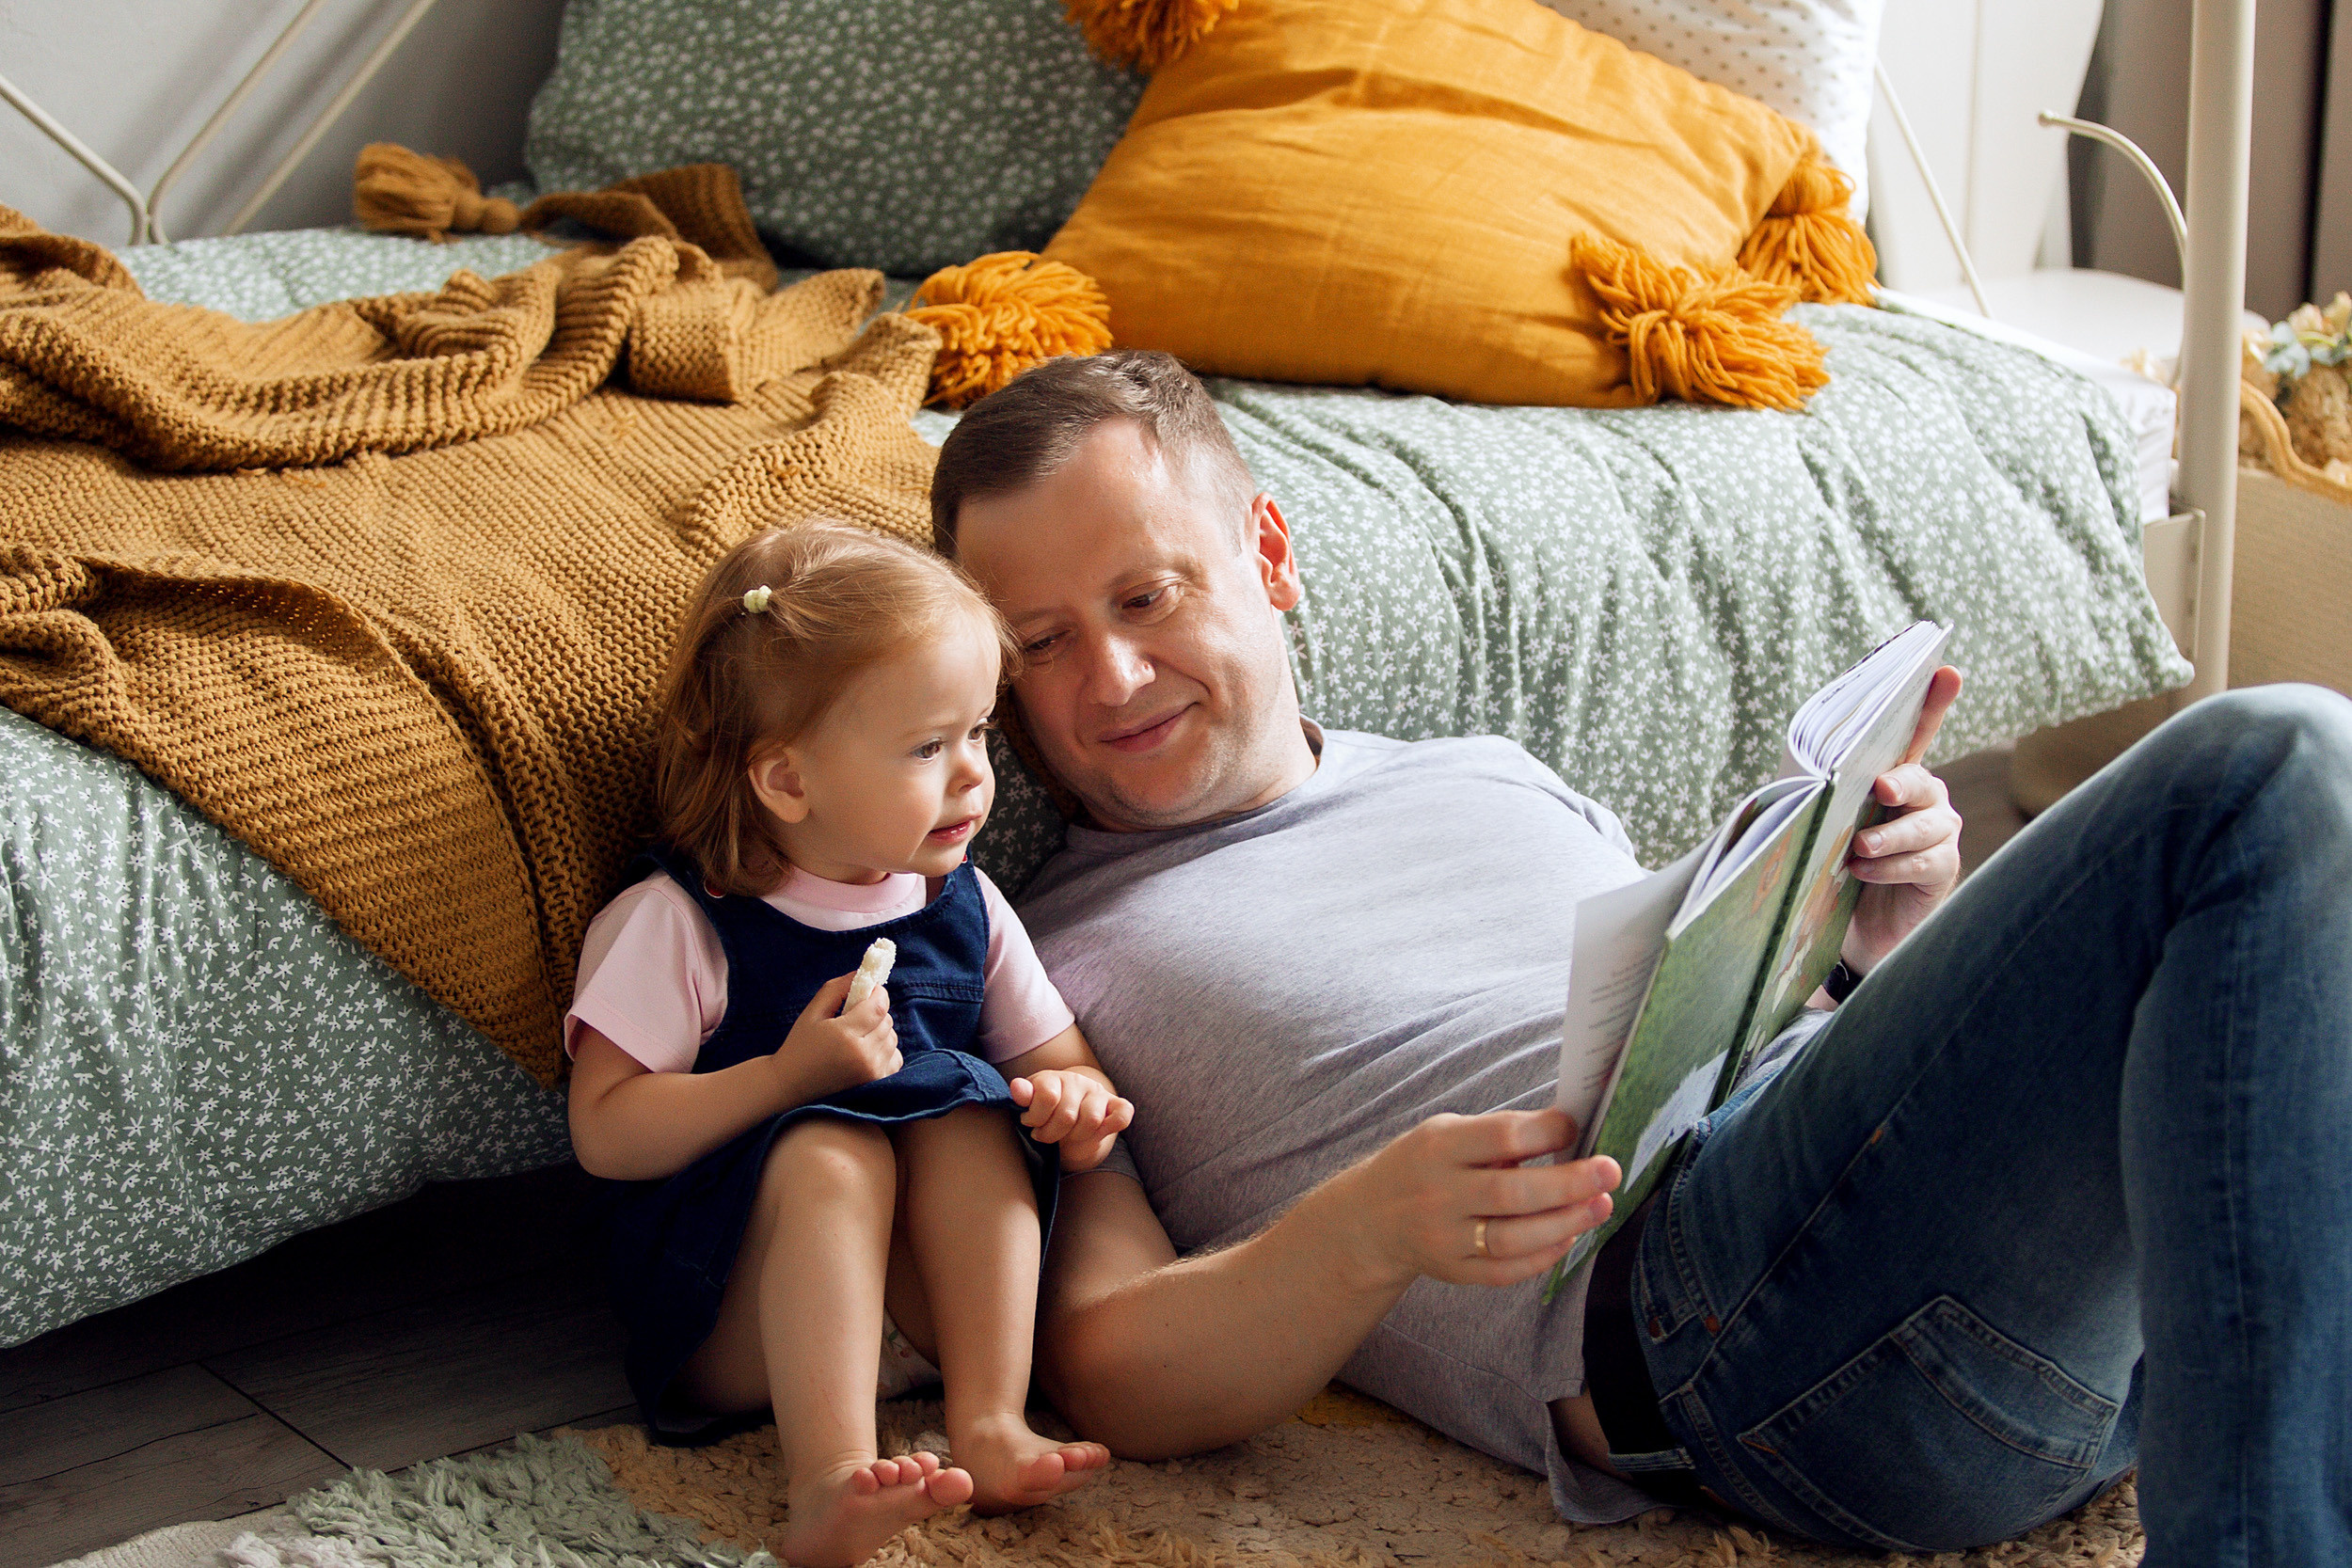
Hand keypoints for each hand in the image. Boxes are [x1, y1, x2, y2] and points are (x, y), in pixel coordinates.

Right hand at [778, 971, 899, 1099]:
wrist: (791, 1086)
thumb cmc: (799, 1046)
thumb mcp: (812, 1013)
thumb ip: (837, 989)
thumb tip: (861, 973)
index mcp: (845, 1035)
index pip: (879, 1006)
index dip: (878, 994)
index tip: (869, 991)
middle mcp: (863, 1055)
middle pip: (887, 1021)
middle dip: (875, 1012)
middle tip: (856, 1016)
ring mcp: (872, 1072)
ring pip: (892, 1038)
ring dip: (880, 1031)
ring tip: (858, 1035)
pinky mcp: (876, 1083)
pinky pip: (896, 1058)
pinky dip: (886, 1050)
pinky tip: (866, 1051)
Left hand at [1009, 1070, 1133, 1170]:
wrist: (1067, 1116)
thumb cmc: (1045, 1111)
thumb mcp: (1029, 1103)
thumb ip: (1023, 1096)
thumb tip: (1017, 1088)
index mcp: (1054, 1077)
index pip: (1048, 1096)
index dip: (1035, 1118)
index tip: (1030, 1123)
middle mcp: (1078, 1081)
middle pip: (1067, 1116)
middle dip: (1051, 1134)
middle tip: (1044, 1136)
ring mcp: (1098, 1092)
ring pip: (1091, 1120)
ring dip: (1075, 1138)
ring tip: (1064, 1137)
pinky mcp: (1116, 1105)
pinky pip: (1122, 1115)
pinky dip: (1111, 1126)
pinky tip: (1096, 1133)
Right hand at [1331, 1109, 1619, 1291]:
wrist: (1372, 1218)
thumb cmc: (1425, 1164)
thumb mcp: (1447, 1133)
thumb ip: (1499, 1134)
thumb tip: (1569, 1131)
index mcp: (1438, 1147)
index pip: (1500, 1137)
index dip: (1545, 1131)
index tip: (1575, 1127)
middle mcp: (1438, 1194)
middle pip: (1512, 1193)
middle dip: (1570, 1183)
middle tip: (1610, 1172)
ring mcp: (1444, 1239)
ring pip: (1514, 1238)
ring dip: (1566, 1222)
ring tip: (1602, 1205)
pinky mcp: (1453, 1272)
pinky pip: (1506, 1271)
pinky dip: (1543, 1255)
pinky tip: (1569, 1235)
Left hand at [1843, 665, 1964, 974]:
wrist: (1855, 928)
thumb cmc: (1838, 865)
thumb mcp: (1824, 825)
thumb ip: (1821, 797)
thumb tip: (1797, 779)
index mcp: (1894, 777)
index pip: (1916, 734)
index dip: (1933, 703)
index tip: (1946, 672)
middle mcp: (1924, 799)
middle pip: (1919, 779)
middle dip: (1901, 782)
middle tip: (1878, 790)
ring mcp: (1939, 833)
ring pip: (1925, 824)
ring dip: (1890, 836)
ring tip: (1859, 848)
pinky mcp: (1942, 869)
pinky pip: (1925, 861)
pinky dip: (1891, 867)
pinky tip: (1862, 872)